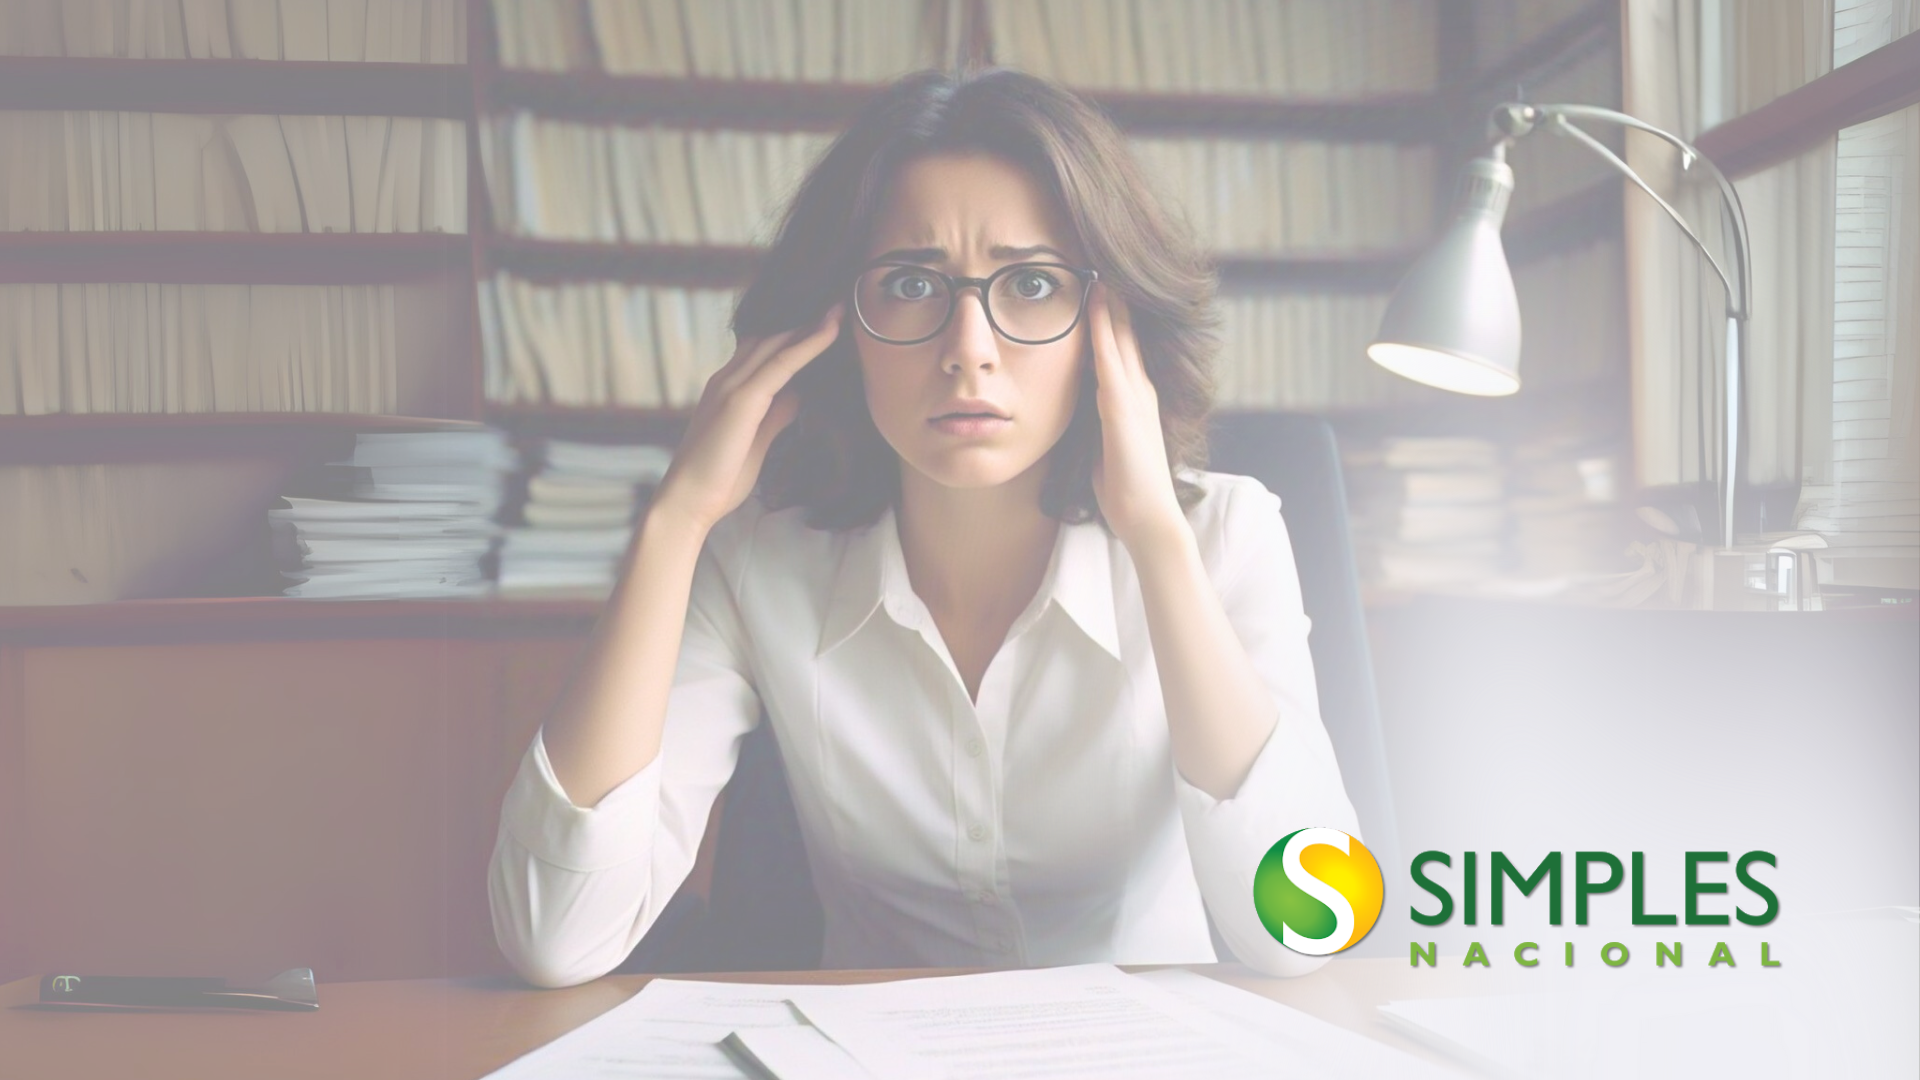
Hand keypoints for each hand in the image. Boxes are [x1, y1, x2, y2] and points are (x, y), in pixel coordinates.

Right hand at [651, 303, 843, 533]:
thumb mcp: (757, 439)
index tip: (823, 318)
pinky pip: (783, 363)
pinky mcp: (743, 400)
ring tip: (842, 304)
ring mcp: (733, 385)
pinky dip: (810, 343)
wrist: (687, 501)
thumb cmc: (720, 478)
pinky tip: (832, 329)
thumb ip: (776, 414)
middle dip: (804, 319)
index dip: (792, 332)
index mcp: (727, 387)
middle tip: (838, 301)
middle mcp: (727, 378)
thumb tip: (800, 394)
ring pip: (778, 342)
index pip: (763, 348)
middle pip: (771, 336)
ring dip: (811, 322)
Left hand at [1087, 285, 1186, 552]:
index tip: (1096, 283)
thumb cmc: (1124, 488)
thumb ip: (1097, 420)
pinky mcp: (1125, 408)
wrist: (1148, 517)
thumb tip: (1077, 407)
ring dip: (1111, 300)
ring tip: (1099, 262)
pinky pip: (1111, 359)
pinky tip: (1098, 301)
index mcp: (1133, 397)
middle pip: (1125, 331)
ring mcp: (1135, 396)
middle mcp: (1139, 389)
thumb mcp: (1105, 444)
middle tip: (1100, 257)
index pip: (1121, 346)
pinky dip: (1106, 328)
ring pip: (1121, 335)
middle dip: (1114, 296)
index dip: (1111, 314)